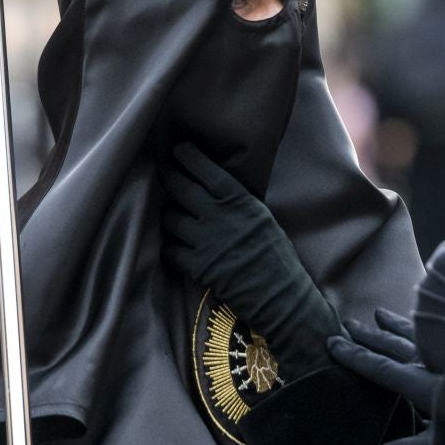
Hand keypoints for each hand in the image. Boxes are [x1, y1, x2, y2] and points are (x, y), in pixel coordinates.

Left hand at [160, 142, 341, 378]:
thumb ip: (238, 203)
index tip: (178, 150)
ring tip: (174, 218)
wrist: (280, 294)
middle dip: (169, 177)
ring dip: (169, 217)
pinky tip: (176, 249)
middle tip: (164, 173)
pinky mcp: (197, 266)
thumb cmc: (277, 256)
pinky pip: (170, 250)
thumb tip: (214, 189)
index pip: (207, 170)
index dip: (188, 157)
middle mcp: (220, 216)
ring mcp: (206, 241)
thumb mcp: (263, 218)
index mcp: (240, 201)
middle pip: (181, 189)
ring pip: (171, 219)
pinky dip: (170, 248)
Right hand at [328, 309, 435, 444]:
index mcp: (424, 385)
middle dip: (370, 336)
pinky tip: (431, 314)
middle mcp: (438, 361)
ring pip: (421, 330)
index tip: (331, 343)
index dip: (356, 357)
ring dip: (398, 323)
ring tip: (380, 313)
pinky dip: (432, 320)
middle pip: (396, 345)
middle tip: (346, 324)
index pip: (382, 368)